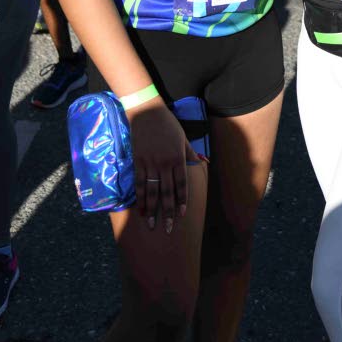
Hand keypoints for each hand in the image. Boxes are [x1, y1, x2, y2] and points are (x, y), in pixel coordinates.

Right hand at [128, 96, 200, 230]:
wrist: (146, 111)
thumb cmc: (168, 124)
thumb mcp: (183, 138)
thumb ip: (191, 153)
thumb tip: (204, 162)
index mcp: (178, 158)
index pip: (182, 184)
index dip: (182, 201)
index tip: (182, 216)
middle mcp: (165, 163)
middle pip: (167, 192)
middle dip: (167, 212)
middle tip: (168, 230)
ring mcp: (150, 163)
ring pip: (152, 191)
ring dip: (152, 209)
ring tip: (151, 225)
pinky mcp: (137, 161)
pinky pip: (139, 183)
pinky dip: (139, 197)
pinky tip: (139, 209)